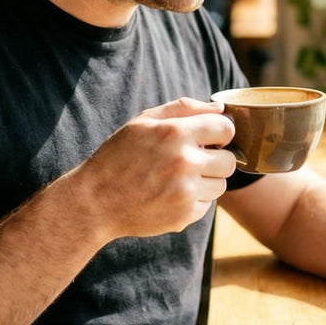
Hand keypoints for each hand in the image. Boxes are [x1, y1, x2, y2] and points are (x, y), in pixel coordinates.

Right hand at [80, 97, 236, 238]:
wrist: (95, 201)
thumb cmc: (119, 155)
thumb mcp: (144, 121)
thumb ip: (184, 108)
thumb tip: (219, 108)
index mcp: (176, 133)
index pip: (227, 129)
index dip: (220, 132)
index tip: (209, 138)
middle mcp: (185, 162)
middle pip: (230, 160)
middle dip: (216, 158)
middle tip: (193, 160)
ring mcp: (186, 192)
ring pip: (221, 184)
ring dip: (207, 181)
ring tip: (179, 178)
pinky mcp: (184, 216)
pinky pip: (207, 204)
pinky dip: (194, 200)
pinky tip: (171, 195)